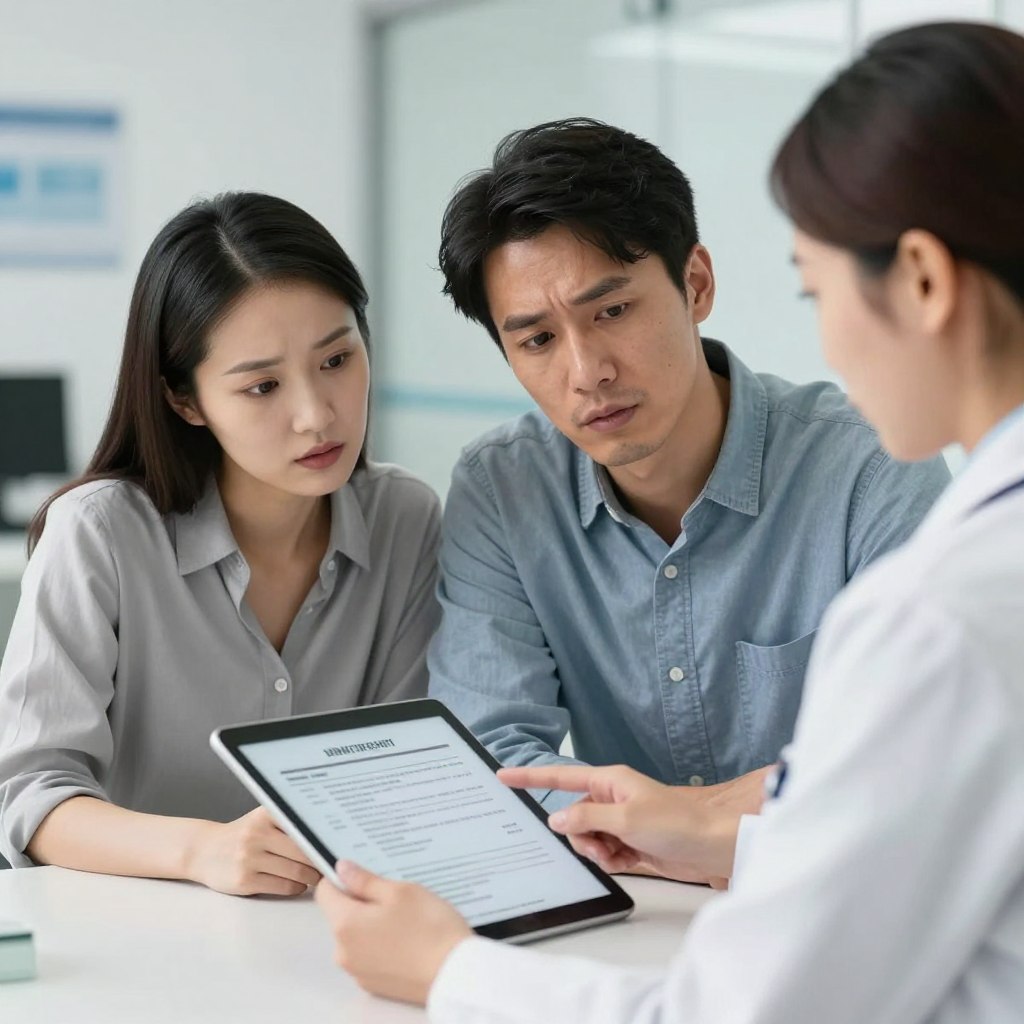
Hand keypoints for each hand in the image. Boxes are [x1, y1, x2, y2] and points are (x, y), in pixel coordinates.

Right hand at [185, 807, 321, 895]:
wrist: (203, 851)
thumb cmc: (241, 835)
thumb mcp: (261, 820)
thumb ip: (288, 823)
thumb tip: (326, 836)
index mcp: (265, 814)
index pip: (303, 825)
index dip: (322, 838)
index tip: (336, 845)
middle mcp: (256, 834)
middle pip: (303, 851)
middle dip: (319, 861)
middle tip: (329, 865)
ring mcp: (249, 858)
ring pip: (296, 871)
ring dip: (311, 877)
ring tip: (314, 876)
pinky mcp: (245, 881)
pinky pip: (282, 886)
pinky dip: (296, 887)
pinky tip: (297, 884)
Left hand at [316, 861, 471, 1004]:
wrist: (454, 974)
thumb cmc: (429, 929)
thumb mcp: (399, 891)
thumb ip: (365, 880)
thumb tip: (343, 869)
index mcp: (345, 924)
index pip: (325, 892)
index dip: (342, 879)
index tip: (364, 876)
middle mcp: (344, 952)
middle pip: (341, 916)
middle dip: (362, 903)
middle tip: (395, 899)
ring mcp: (358, 971)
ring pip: (356, 936)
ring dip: (373, 925)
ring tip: (406, 921)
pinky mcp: (373, 984)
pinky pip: (369, 956)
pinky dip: (382, 946)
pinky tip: (408, 941)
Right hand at [498, 764, 770, 885]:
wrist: (712, 847)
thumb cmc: (677, 823)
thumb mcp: (626, 819)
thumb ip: (586, 818)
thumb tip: (556, 819)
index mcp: (609, 781)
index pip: (561, 778)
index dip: (531, 778)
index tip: (503, 775)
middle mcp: (611, 799)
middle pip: (572, 818)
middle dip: (580, 836)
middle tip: (602, 846)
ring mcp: (619, 822)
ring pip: (585, 839)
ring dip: (596, 851)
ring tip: (619, 854)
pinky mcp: (628, 843)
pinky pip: (602, 853)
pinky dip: (610, 860)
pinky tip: (628, 860)